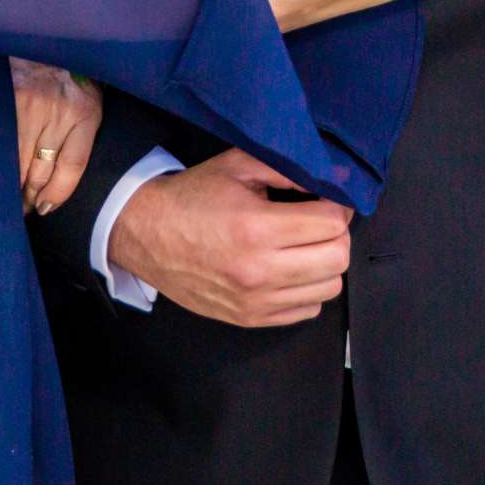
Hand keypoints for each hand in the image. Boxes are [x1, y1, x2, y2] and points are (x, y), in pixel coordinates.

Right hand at [12, 59, 101, 214]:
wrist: (37, 35)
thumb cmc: (61, 72)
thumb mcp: (83, 97)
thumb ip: (76, 133)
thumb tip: (55, 182)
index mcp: (87, 112)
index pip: (72, 168)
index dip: (56, 194)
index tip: (45, 207)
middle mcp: (62, 110)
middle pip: (41, 172)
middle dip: (30, 196)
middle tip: (21, 207)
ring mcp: (33, 105)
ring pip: (18, 164)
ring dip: (11, 185)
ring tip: (5, 195)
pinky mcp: (9, 100)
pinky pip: (1, 145)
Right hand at [106, 147, 353, 326]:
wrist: (147, 235)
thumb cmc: (193, 197)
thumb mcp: (237, 166)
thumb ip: (287, 168)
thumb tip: (332, 178)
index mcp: (256, 228)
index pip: (331, 223)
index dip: (337, 206)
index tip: (328, 199)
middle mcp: (259, 271)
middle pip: (337, 258)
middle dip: (337, 234)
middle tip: (321, 221)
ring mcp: (256, 301)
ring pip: (329, 288)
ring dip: (326, 263)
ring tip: (306, 245)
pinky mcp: (251, 318)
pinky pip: (308, 310)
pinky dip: (309, 289)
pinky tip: (292, 268)